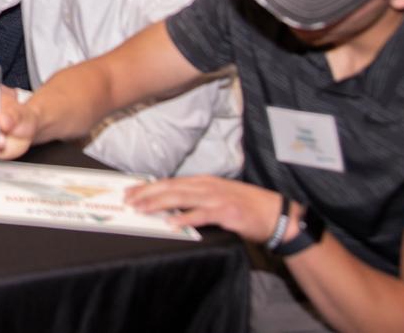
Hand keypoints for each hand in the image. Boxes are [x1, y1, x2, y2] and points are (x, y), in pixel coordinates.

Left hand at [124, 176, 286, 240]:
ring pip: (181, 198)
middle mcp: (208, 186)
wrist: (275, 213)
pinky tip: (172, 222)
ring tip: (142, 208)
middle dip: (147, 193)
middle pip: (171, 187)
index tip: (131, 191)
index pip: (170, 182)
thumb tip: (173, 203)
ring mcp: (217, 198)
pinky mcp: (227, 213)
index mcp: (204, 182)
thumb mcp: (219, 195)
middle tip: (128, 199)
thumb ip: (198, 197)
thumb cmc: (247, 206)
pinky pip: (202, 215)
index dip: (149, 186)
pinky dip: (186, 218)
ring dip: (159, 203)